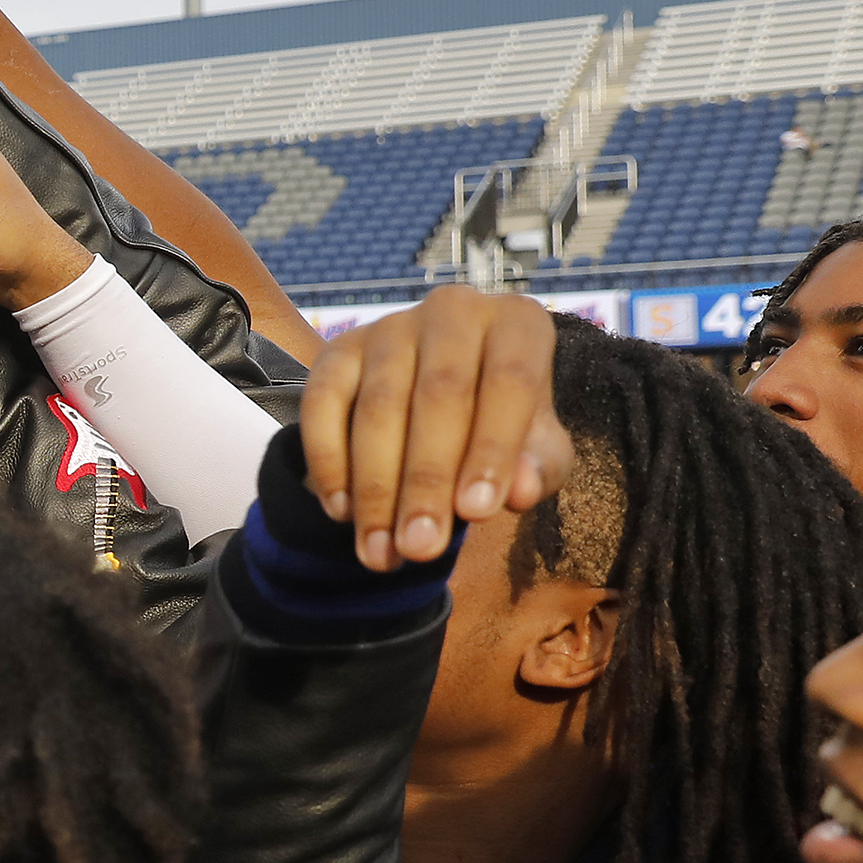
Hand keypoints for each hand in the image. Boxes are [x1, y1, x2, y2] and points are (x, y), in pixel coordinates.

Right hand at [300, 289, 575, 572]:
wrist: (438, 397)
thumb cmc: (500, 424)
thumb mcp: (537, 447)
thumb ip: (540, 467)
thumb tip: (521, 492)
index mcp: (517, 323)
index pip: (509, 382)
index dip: (491, 449)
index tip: (476, 515)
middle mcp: (453, 311)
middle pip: (439, 396)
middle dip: (426, 480)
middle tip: (420, 548)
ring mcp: (389, 327)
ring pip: (379, 407)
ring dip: (376, 488)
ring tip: (381, 552)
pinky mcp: (337, 349)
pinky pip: (323, 404)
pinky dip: (329, 462)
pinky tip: (342, 512)